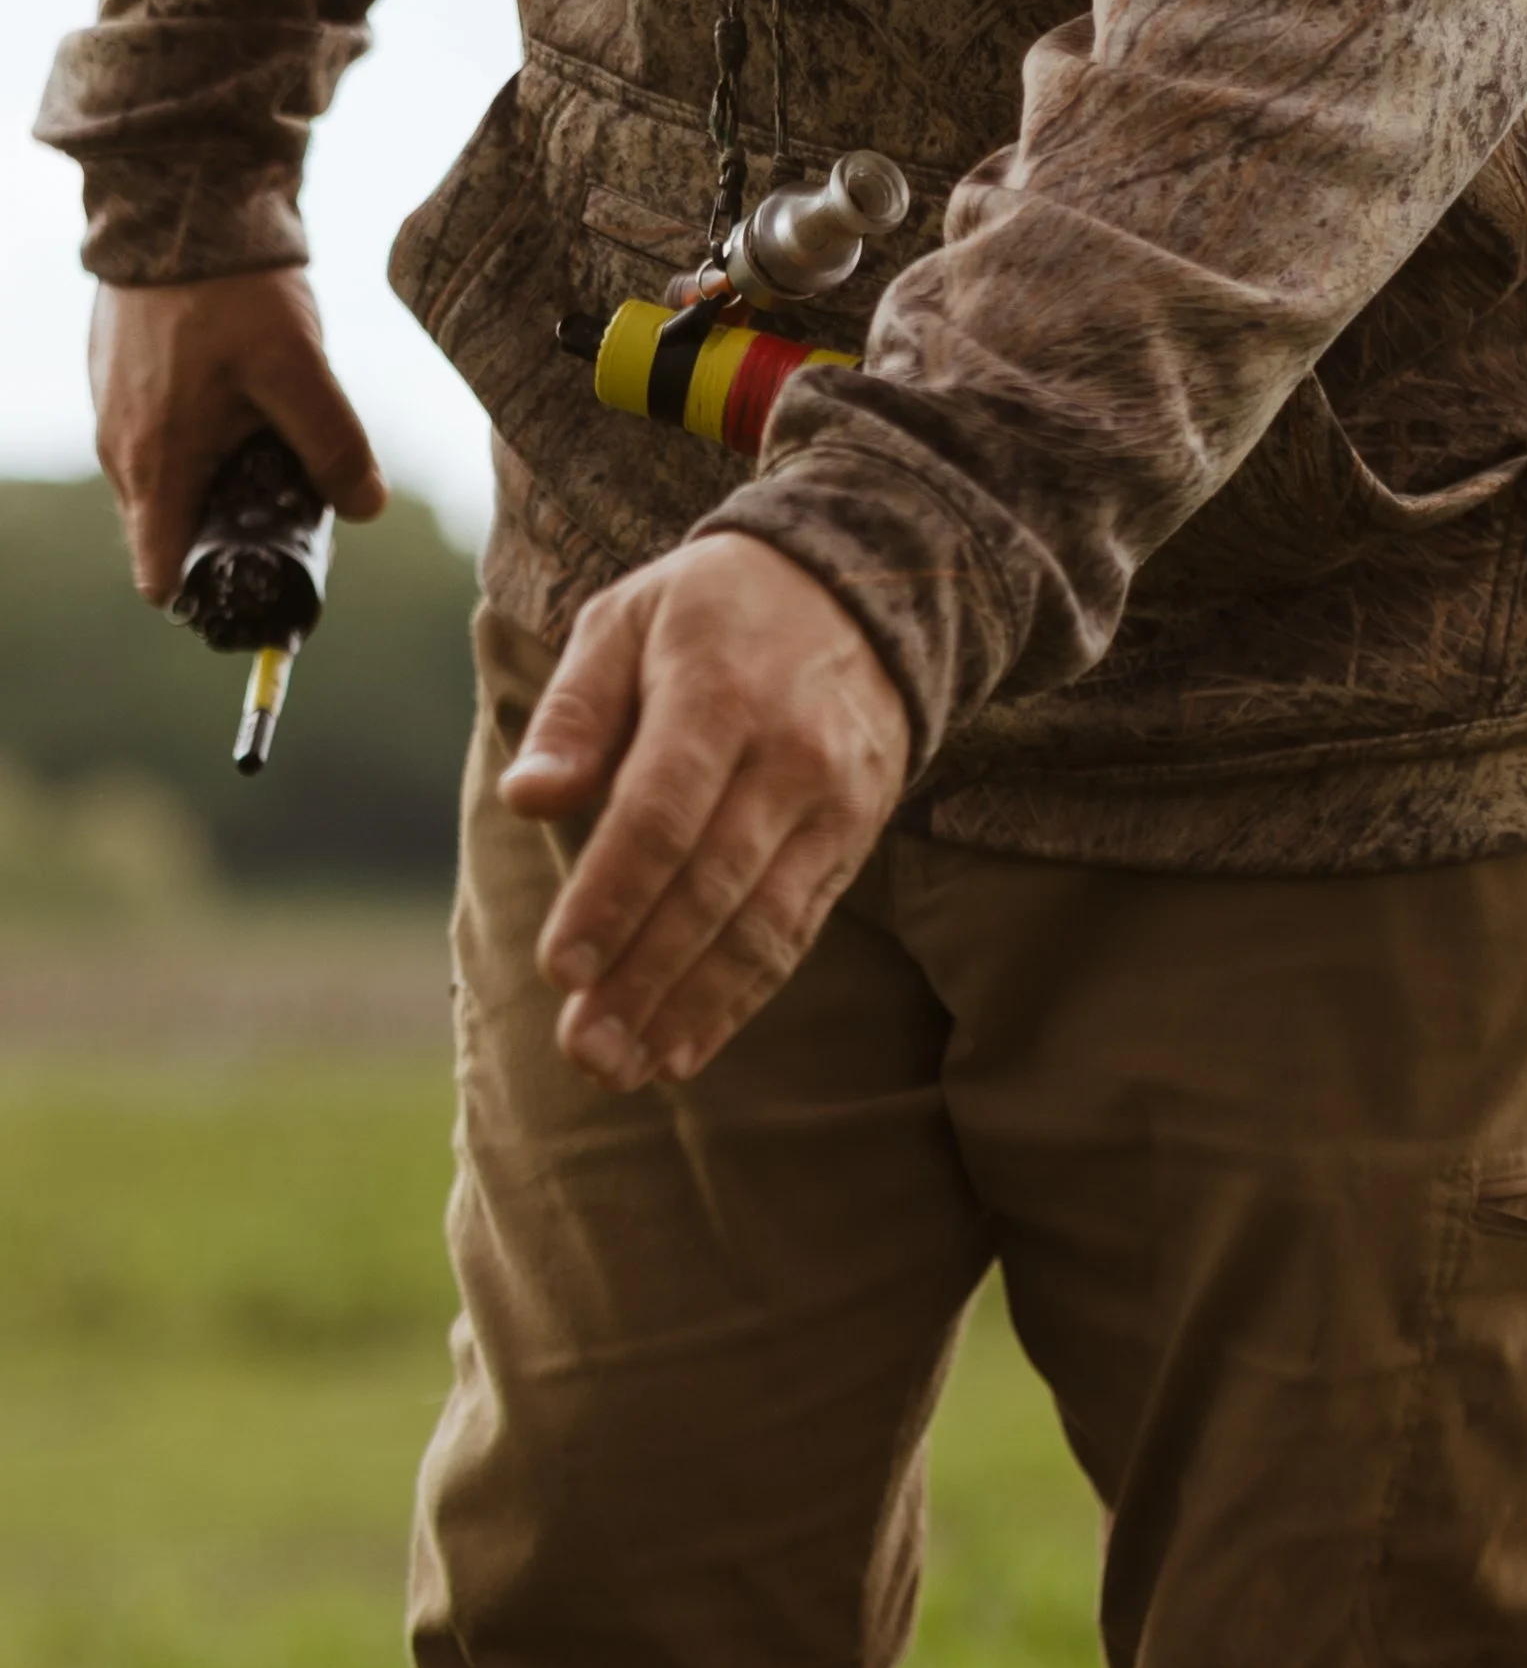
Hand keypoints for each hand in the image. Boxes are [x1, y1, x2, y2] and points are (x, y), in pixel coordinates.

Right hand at [91, 270, 387, 602]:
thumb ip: (336, 450)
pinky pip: (158, 440)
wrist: (177, 200)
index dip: (208, 596)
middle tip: (287, 508)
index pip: (160, 577)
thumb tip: (367, 508)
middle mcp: (122, 451)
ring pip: (167, 486)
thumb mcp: (300, 375)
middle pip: (171, 536)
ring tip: (269, 451)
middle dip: (225, 538)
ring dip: (214, 487)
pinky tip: (240, 409)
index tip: (257, 580)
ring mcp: (113, 413)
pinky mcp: (118, 380)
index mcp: (155, 468)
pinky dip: (197, 444)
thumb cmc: (231, 290)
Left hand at [506, 537, 910, 1086]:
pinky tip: (684, 1049)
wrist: (859, 597)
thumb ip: (575, 712)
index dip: (611, 898)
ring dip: (690, 1008)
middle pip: (711, 888)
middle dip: (644, 977)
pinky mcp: (851, 847)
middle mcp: (788, 759)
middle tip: (586, 1052)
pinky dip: (739, 1000)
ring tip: (627, 1070)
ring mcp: (831, 810)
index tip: (560, 969)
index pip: (660, 815)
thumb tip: (526, 799)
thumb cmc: (709, 614)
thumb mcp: (625, 621)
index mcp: (718, 694)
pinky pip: (794, 936)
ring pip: (760, 927)